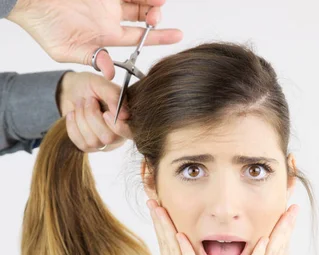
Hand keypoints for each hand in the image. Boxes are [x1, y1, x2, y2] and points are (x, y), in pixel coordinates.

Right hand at [7, 0, 182, 79]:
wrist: (29, 1)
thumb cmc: (44, 26)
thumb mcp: (67, 50)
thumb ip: (91, 59)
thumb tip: (111, 71)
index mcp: (104, 37)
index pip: (137, 40)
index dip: (158, 38)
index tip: (177, 37)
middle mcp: (109, 19)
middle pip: (141, 18)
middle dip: (155, 18)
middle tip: (162, 17)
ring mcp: (106, 2)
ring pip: (136, 0)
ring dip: (150, 2)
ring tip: (159, 2)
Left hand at [58, 72, 132, 151]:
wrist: (70, 90)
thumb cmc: (89, 86)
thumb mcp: (101, 84)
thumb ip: (114, 96)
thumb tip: (124, 115)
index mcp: (127, 120)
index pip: (129, 133)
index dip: (118, 126)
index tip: (106, 113)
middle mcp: (118, 135)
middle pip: (108, 138)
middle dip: (93, 116)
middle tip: (89, 99)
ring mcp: (102, 143)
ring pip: (93, 141)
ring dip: (81, 118)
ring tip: (80, 103)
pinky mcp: (88, 147)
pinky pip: (80, 142)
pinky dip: (72, 125)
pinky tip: (73, 114)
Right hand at [147, 199, 218, 254]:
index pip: (168, 249)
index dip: (163, 228)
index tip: (158, 209)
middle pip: (164, 245)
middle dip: (158, 221)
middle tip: (151, 199)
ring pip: (171, 252)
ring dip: (166, 229)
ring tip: (158, 207)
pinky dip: (183, 253)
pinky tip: (180, 236)